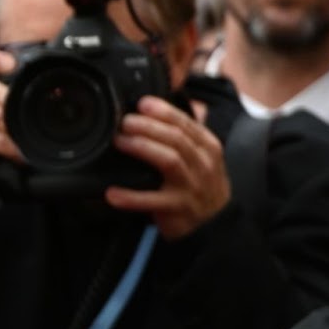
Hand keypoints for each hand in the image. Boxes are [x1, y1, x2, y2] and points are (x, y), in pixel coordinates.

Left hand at [105, 96, 230, 239]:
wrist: (217, 225)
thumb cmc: (201, 185)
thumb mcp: (201, 157)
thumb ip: (183, 136)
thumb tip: (152, 112)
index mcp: (207, 147)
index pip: (186, 123)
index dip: (163, 111)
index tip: (143, 103)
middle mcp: (202, 164)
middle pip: (176, 138)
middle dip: (148, 126)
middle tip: (125, 121)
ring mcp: (191, 187)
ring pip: (169, 160)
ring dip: (142, 148)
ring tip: (119, 142)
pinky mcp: (178, 209)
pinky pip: (152, 201)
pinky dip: (131, 197)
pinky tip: (112, 193)